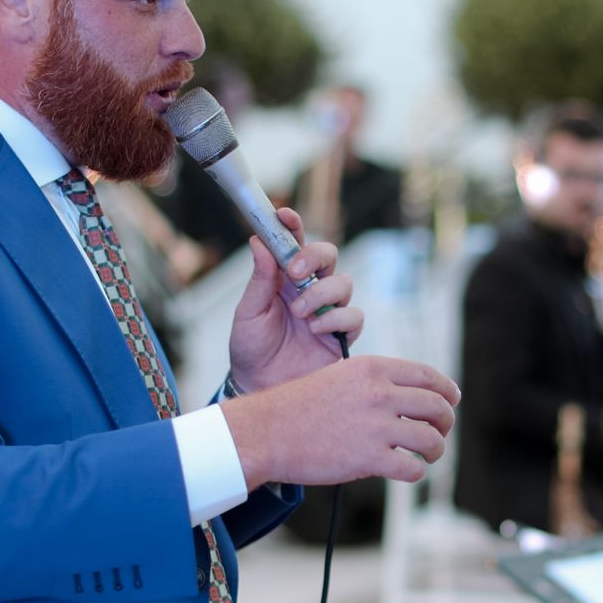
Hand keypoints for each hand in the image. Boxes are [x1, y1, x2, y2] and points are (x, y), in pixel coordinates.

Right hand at [221, 355, 458, 488]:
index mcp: (373, 369)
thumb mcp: (341, 378)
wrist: (268, 431)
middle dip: (445, 423)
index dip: (448, 391)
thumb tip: (410, 399)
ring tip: (427, 456)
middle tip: (439, 433)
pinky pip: (412, 468)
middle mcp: (380, 393)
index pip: (429, 377)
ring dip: (436, 450)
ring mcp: (377, 426)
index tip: (451, 402)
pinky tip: (407, 472)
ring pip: (431, 439)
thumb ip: (375, 384)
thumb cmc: (300, 408)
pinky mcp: (369, 458)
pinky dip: (415, 472)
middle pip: (437, 407)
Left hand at [225, 207, 363, 391]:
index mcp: (285, 280)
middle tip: (294, 272)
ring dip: (321, 294)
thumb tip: (258, 240)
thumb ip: (259, 278)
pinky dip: (336, 318)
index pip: (295, 243)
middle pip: (329, 255)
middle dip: (314, 257)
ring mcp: (328, 311)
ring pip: (344, 283)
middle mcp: (311, 290)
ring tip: (299, 313)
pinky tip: (315, 330)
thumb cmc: (251, 349)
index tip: (283, 215)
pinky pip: (354, 316)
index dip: (292, 224)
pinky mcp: (341, 336)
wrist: (260, 387)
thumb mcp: (248, 312)